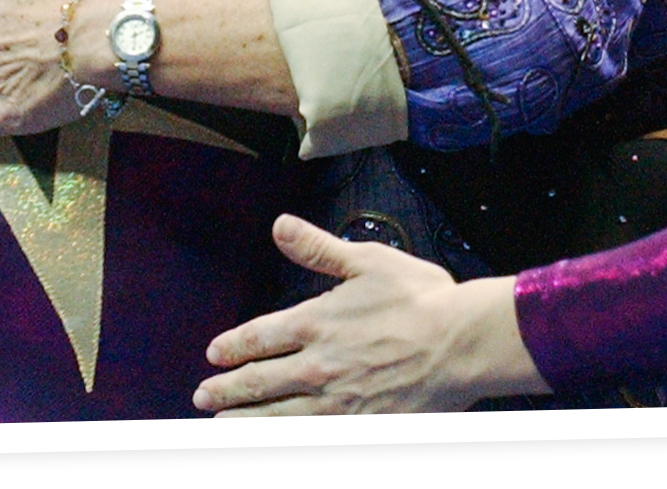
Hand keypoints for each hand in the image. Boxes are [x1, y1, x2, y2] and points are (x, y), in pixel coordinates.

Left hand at [193, 215, 544, 415]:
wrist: (463, 342)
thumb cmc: (423, 299)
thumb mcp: (367, 260)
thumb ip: (318, 248)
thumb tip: (280, 226)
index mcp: (316, 322)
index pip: (258, 337)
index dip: (231, 347)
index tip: (214, 354)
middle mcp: (318, 365)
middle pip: (258, 382)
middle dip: (226, 390)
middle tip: (203, 397)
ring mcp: (337, 402)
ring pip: (276, 417)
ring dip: (245, 422)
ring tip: (222, 426)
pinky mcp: (360, 424)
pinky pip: (312, 437)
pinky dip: (285, 438)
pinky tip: (274, 439)